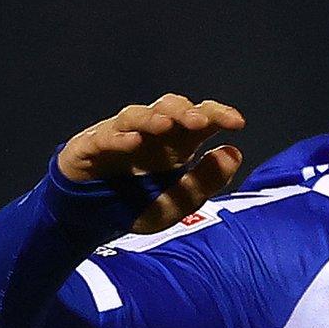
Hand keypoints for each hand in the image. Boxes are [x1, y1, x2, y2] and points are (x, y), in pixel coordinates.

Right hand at [57, 93, 246, 233]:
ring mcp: (119, 135)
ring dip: (152, 118)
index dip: (218, 115)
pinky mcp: (90, 147)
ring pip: (136, 115)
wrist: (92, 220)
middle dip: (185, 111)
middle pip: (169, 107)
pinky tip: (133, 142)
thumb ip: (206, 182)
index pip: (200, 119)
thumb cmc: (138, 204)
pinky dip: (118, 137)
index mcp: (177, 143)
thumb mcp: (178, 204)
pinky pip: (103, 137)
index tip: (238, 123)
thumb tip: (234, 153)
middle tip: (201, 122)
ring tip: (166, 124)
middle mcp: (150, 133)